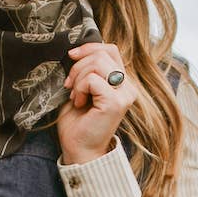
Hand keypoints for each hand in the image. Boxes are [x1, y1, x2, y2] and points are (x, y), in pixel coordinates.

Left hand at [57, 42, 137, 164]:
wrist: (79, 149)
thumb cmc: (79, 122)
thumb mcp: (84, 88)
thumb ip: (89, 70)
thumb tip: (78, 50)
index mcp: (122, 82)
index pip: (110, 50)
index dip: (89, 47)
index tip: (72, 56)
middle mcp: (128, 87)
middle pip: (102, 53)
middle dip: (78, 66)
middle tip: (69, 85)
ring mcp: (124, 95)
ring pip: (97, 63)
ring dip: (78, 78)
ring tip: (75, 95)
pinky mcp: (115, 102)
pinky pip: (92, 79)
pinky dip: (79, 88)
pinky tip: (79, 103)